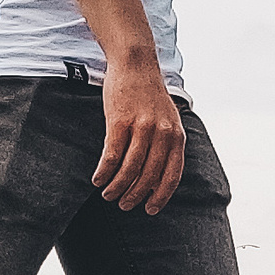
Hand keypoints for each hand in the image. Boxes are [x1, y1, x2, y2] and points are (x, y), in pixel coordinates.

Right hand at [91, 57, 185, 213]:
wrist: (136, 64)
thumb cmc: (150, 95)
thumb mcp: (169, 119)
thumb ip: (167, 144)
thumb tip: (159, 175)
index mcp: (176, 136)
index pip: (172, 175)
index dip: (161, 196)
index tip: (150, 209)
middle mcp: (162, 133)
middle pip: (148, 176)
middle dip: (135, 195)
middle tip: (123, 204)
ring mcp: (141, 127)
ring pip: (129, 168)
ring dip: (117, 186)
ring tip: (108, 195)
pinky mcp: (120, 120)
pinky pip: (112, 154)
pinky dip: (104, 171)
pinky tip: (98, 179)